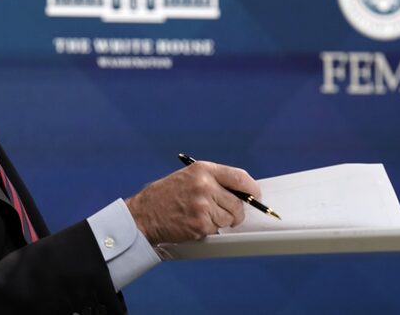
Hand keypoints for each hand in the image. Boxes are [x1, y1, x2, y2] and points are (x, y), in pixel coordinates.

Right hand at [125, 161, 259, 244]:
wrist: (144, 213)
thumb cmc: (166, 195)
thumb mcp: (189, 177)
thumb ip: (214, 181)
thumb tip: (241, 193)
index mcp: (203, 170)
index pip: (239, 177)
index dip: (251, 189)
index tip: (255, 196)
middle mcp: (205, 185)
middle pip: (238, 203)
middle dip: (235, 212)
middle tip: (225, 213)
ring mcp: (202, 205)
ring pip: (229, 218)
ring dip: (221, 221)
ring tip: (202, 216)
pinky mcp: (200, 224)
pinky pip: (216, 229)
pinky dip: (209, 229)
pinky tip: (194, 223)